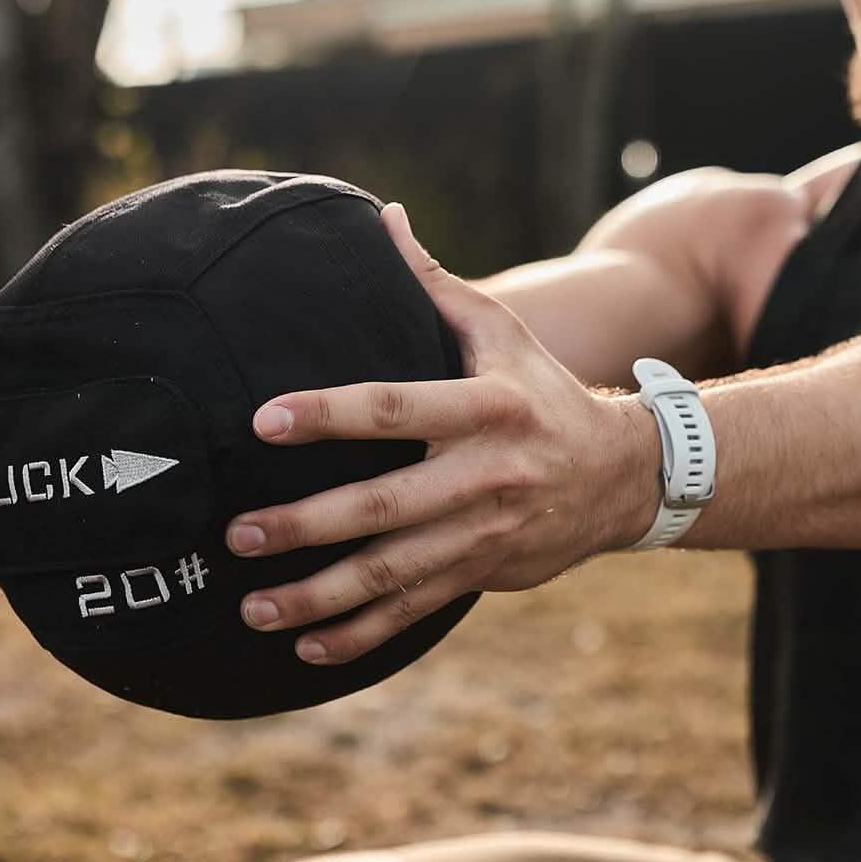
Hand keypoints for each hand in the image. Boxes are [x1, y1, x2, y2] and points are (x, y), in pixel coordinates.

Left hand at [226, 204, 659, 664]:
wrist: (623, 474)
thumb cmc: (544, 391)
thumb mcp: (503, 332)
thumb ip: (437, 284)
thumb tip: (383, 216)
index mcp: (488, 406)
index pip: (398, 407)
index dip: (330, 413)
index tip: (263, 420)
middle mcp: (490, 472)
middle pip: (386, 505)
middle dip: (308, 525)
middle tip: (237, 534)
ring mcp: (489, 531)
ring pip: (396, 572)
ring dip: (322, 596)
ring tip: (253, 607)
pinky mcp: (487, 571)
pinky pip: (418, 607)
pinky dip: (363, 632)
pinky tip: (309, 645)